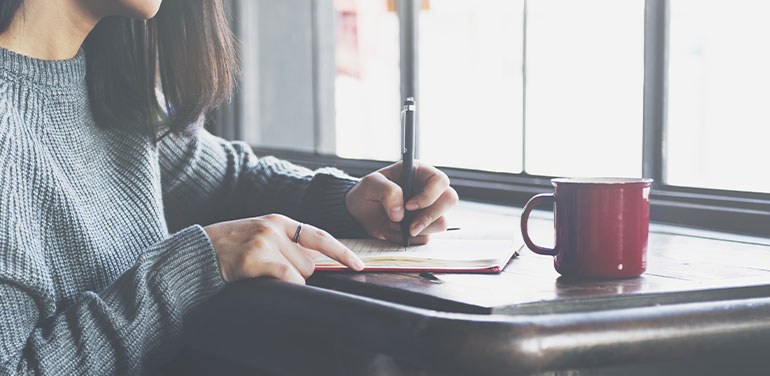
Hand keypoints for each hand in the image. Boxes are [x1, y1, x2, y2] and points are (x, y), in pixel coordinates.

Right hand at [203, 214, 364, 283]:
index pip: (319, 236)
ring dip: (287, 280)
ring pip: (300, 273)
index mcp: (279, 221)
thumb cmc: (230, 248)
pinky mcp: (255, 258)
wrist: (198, 251)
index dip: (341, 251)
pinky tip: (269, 282)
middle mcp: (275, 228)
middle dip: (297, 273)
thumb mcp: (260, 235)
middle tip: (270, 270)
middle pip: (310, 262)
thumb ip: (287, 244)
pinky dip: (287, 285)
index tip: (358, 264)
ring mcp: (264, 242)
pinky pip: (287, 277)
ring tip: (260, 273)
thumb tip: (315, 263)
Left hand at [345, 160, 458, 244]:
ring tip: (393, 226)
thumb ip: (387, 191)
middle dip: (430, 216)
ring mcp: (428, 210)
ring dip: (417, 230)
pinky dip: (409, 239)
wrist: (358, 213)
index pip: (440, 180)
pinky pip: (427, 238)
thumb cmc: (366, 192)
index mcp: (419, 173)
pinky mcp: (423, 227)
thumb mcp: (370, 184)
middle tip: (409, 226)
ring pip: (441, 222)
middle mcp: (428, 190)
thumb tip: (401, 213)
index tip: (409, 206)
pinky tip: (393, 231)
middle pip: (450, 200)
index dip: (429, 195)